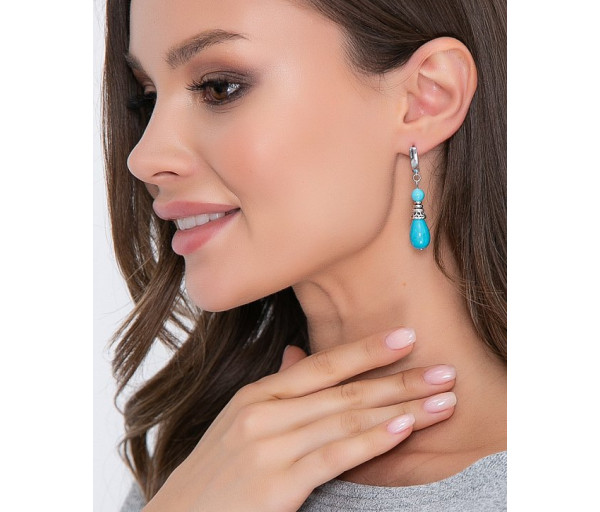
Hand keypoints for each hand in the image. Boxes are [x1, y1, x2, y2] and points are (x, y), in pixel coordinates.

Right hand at [143, 328, 455, 511]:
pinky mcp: (276, 483)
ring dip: (401, 407)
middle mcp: (263, 411)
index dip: (367, 350)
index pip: (322, 365)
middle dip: (399, 380)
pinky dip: (373, 439)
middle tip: (444, 371)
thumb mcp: (239, 423)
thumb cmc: (215, 476)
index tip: (407, 338)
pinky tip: (404, 428)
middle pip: (345, 390)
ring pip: (347, 418)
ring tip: (441, 400)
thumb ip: (275, 390)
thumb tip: (297, 355)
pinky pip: (335, 455)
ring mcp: (268, 445)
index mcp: (257, 394)